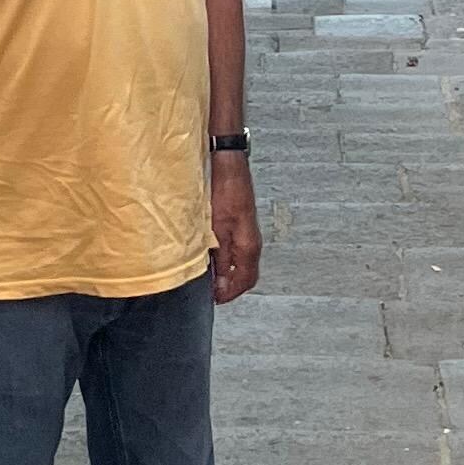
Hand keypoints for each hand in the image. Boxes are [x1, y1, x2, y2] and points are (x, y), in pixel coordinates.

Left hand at [208, 154, 259, 305]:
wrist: (229, 165)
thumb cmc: (225, 191)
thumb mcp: (217, 229)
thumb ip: (220, 258)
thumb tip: (221, 283)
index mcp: (249, 246)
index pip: (245, 281)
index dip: (229, 294)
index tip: (215, 299)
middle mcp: (253, 242)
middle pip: (246, 274)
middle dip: (230, 286)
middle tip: (212, 290)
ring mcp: (249, 232)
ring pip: (243, 263)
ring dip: (229, 272)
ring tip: (211, 275)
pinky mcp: (242, 224)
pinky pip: (239, 250)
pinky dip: (228, 259)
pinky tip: (214, 256)